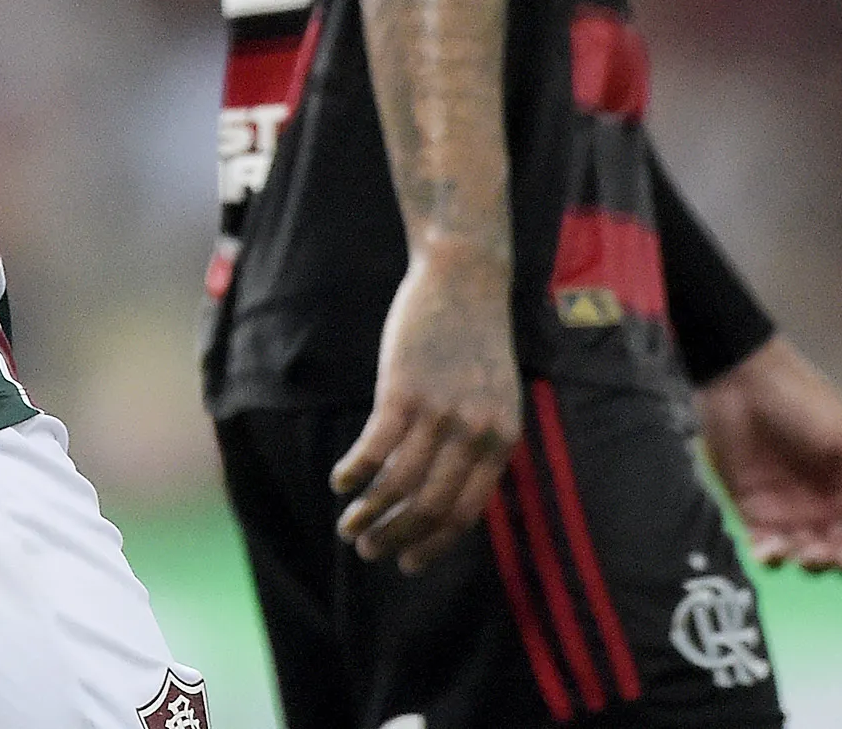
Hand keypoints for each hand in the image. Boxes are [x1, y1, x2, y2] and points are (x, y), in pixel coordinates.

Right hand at [330, 243, 520, 570]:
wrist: (465, 277)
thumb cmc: (472, 339)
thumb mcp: (491, 396)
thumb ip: (475, 442)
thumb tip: (438, 495)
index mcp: (501, 439)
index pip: (465, 512)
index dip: (432, 545)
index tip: (406, 564)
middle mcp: (475, 432)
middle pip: (430, 506)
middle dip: (395, 536)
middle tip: (366, 549)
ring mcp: (440, 411)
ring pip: (399, 485)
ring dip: (369, 512)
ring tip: (348, 525)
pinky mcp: (404, 390)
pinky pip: (374, 449)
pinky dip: (354, 473)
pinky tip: (341, 481)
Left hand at [696, 338, 841, 573]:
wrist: (741, 378)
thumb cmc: (802, 402)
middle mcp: (820, 499)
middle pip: (837, 545)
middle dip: (841, 557)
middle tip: (838, 553)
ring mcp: (784, 505)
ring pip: (803, 550)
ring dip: (808, 558)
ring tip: (806, 549)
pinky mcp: (750, 505)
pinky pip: (763, 541)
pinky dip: (769, 554)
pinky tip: (772, 549)